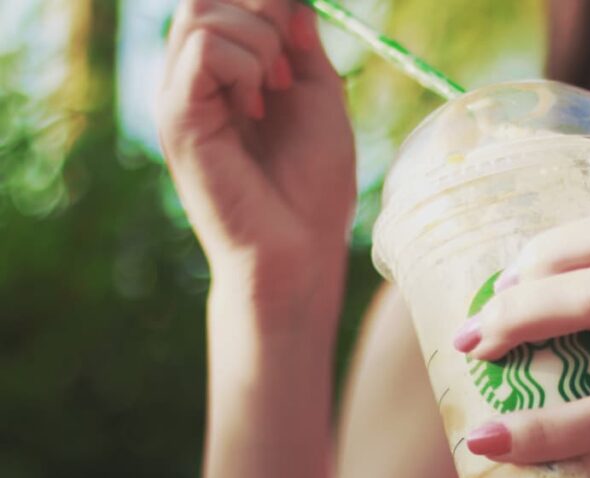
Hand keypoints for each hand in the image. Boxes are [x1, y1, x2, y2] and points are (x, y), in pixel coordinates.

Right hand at [158, 0, 354, 323]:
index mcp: (226, 75)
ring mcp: (181, 97)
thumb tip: (291, 2)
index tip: (299, 47)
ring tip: (276, 93)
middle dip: (262, 11)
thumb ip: (302, 46)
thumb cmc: (314, 187)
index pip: (225, 1)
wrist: (299, 250)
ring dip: (259, 41)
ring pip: (202, 11)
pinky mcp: (178, 117)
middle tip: (289, 70)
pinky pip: (205, 49)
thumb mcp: (320, 99)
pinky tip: (259, 108)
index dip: (267, 5)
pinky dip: (245, 64)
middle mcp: (195, 80)